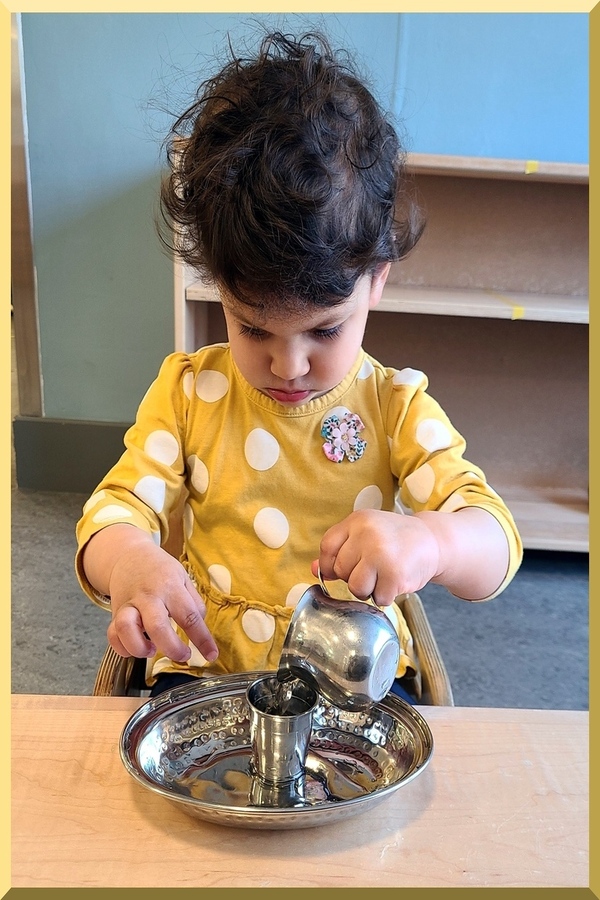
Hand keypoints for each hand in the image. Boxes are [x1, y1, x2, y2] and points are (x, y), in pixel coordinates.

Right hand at [93, 529, 218, 662]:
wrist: (128, 555)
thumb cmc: (160, 570)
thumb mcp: (183, 578)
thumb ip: (194, 603)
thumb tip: (200, 628)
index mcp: (170, 586)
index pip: (189, 616)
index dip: (202, 639)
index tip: (211, 654)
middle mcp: (148, 596)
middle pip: (157, 626)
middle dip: (172, 648)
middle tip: (183, 655)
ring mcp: (129, 604)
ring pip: (126, 628)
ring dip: (140, 648)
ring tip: (152, 650)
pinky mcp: (115, 612)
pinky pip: (112, 635)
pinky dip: (122, 648)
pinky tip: (136, 648)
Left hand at [313, 509, 439, 605]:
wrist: (432, 540)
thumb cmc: (394, 540)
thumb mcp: (365, 535)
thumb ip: (339, 550)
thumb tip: (314, 569)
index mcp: (357, 521)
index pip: (327, 547)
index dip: (330, 563)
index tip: (344, 568)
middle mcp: (367, 534)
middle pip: (340, 570)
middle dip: (354, 576)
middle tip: (373, 569)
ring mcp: (380, 554)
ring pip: (356, 588)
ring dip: (368, 590)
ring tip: (382, 577)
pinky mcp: (395, 575)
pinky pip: (377, 598)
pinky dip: (385, 597)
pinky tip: (394, 582)